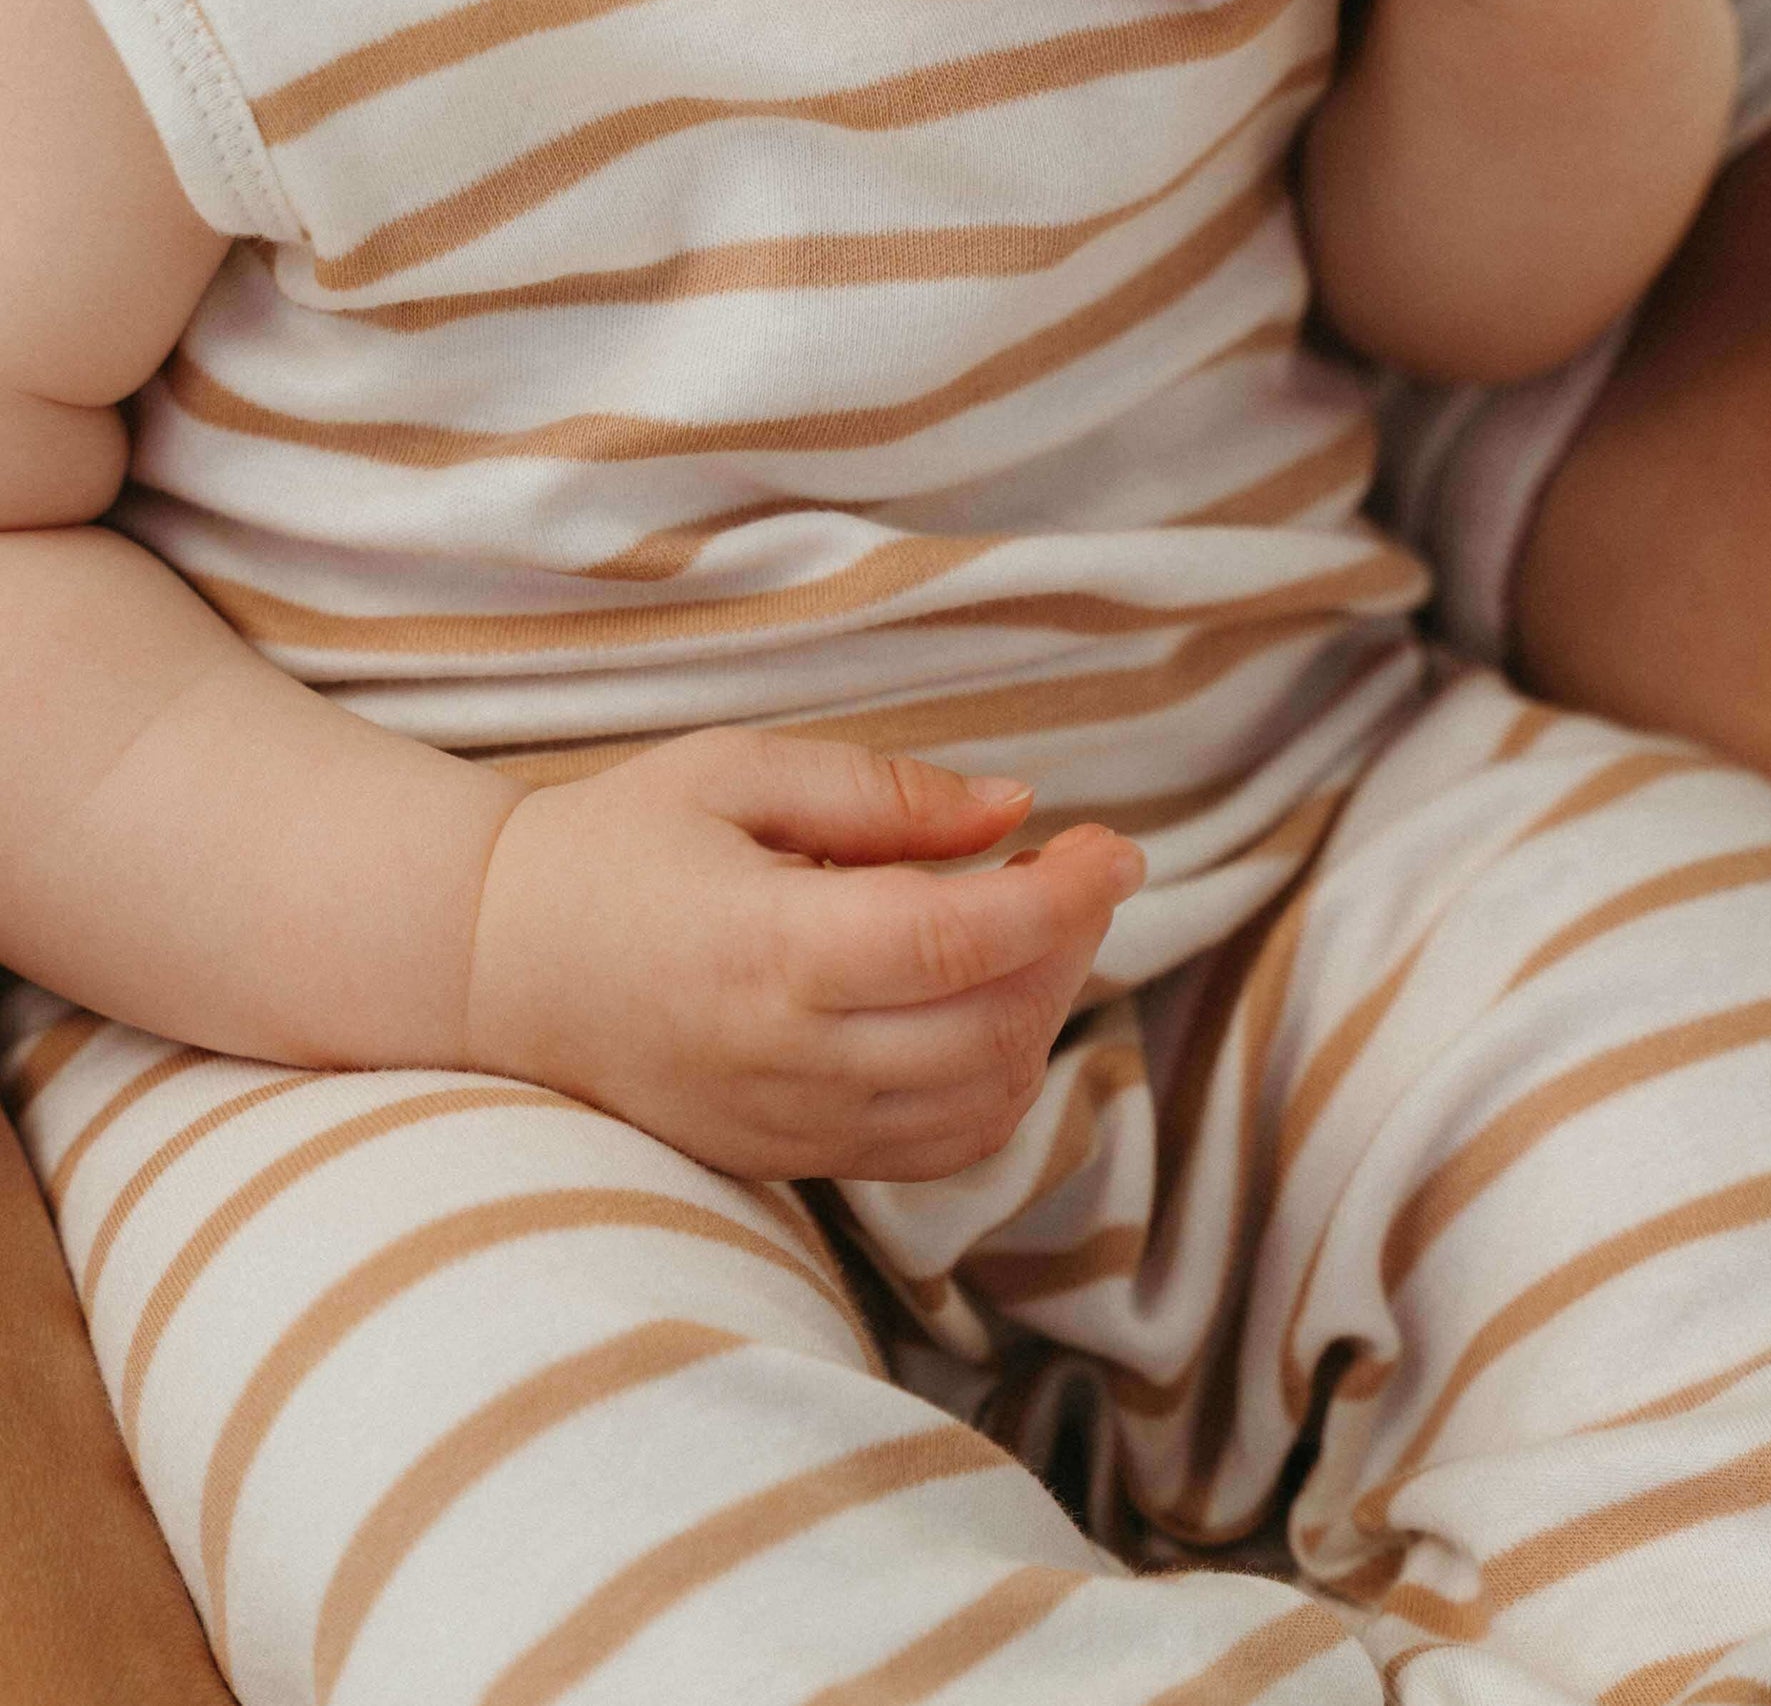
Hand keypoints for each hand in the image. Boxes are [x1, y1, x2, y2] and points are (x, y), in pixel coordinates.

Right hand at [462, 728, 1145, 1182]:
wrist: (492, 964)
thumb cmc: (615, 845)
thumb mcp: (738, 773)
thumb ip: (881, 792)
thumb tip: (1011, 811)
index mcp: (772, 947)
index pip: (964, 940)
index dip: (1067, 897)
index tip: (1115, 846)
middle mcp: (787, 1055)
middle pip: (994, 1024)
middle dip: (1066, 946)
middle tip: (1069, 872)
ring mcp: (788, 1124)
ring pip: (982, 1100)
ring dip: (1039, 1016)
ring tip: (1024, 932)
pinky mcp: (788, 1160)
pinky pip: (935, 1147)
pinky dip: (994, 1083)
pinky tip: (984, 1008)